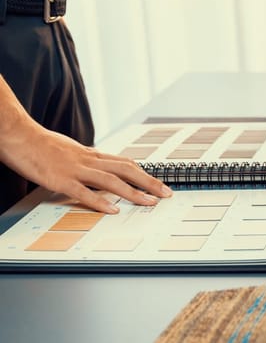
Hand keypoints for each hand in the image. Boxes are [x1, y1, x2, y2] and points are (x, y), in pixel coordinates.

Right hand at [0, 124, 171, 213]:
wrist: (17, 134)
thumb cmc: (40, 143)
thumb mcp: (70, 150)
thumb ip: (86, 160)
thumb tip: (99, 167)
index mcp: (91, 154)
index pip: (125, 163)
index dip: (145, 174)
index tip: (160, 183)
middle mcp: (88, 160)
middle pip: (126, 170)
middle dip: (149, 182)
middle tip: (167, 194)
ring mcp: (75, 170)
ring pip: (111, 181)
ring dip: (133, 193)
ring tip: (150, 203)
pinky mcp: (60, 180)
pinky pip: (84, 192)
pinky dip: (100, 202)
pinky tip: (113, 210)